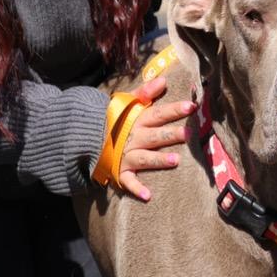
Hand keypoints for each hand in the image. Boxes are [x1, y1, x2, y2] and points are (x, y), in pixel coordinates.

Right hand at [118, 76, 196, 201]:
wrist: (85, 135)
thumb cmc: (113, 119)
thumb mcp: (126, 102)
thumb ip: (145, 92)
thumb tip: (163, 80)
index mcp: (138, 120)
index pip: (158, 114)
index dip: (174, 110)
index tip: (191, 107)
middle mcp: (134, 138)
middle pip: (155, 136)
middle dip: (170, 135)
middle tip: (187, 133)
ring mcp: (126, 155)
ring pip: (145, 158)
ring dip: (159, 160)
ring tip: (176, 160)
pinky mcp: (119, 171)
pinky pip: (128, 181)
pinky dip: (137, 189)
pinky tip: (148, 196)